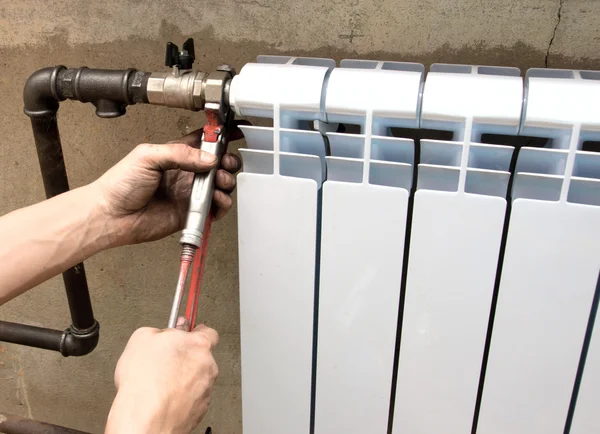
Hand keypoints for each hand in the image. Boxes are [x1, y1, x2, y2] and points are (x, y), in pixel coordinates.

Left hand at [94, 123, 245, 245]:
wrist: (112, 215)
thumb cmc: (120, 185)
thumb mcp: (148, 156)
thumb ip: (180, 153)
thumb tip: (208, 158)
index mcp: (176, 154)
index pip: (203, 141)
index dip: (219, 136)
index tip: (232, 133)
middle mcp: (186, 173)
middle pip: (217, 163)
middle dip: (227, 161)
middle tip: (225, 163)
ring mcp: (189, 193)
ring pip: (220, 185)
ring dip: (226, 181)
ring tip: (219, 181)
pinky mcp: (191, 213)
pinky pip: (215, 208)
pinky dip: (222, 204)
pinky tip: (217, 199)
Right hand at [106, 321, 218, 433]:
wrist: (146, 418)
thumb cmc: (144, 382)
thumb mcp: (142, 338)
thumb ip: (158, 331)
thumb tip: (160, 334)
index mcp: (198, 344)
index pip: (208, 331)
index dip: (195, 332)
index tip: (186, 334)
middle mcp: (208, 366)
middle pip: (201, 356)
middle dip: (186, 357)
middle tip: (166, 361)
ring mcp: (206, 389)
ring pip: (197, 378)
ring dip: (184, 378)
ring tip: (161, 383)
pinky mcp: (200, 409)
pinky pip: (193, 397)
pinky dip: (181, 396)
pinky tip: (164, 397)